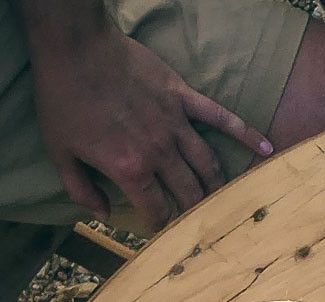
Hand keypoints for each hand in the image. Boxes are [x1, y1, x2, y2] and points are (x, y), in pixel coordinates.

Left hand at [24, 12, 270, 230]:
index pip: (156, 210)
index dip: (159, 224)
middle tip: (196, 221)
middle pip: (189, 193)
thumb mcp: (58, 150)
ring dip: (216, 186)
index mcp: (130, 169)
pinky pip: (220, 118)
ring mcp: (176, 125)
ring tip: (222, 200)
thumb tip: (103, 215)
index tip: (159, 230)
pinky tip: (266, 148)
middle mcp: (160, 152)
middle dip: (193, 212)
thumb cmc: (63, 98)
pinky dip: (245, 134)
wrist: (75, 48)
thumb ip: (80, 190)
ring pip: (207, 165)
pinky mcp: (183, 99)